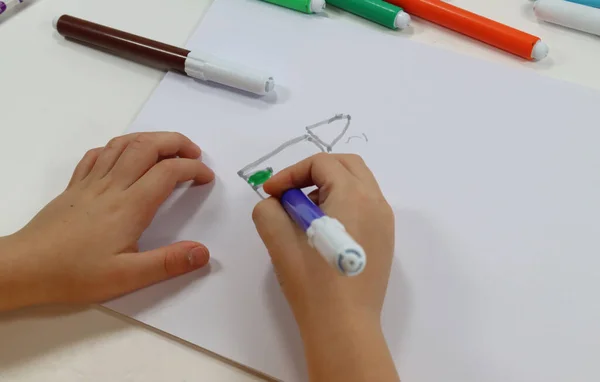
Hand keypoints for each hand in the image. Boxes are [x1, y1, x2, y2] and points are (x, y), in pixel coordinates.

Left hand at [0, 132, 213, 310]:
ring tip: (166, 147)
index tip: (206, 177)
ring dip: (150, 138)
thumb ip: (168, 263)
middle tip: (194, 152)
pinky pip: (98, 154)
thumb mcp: (127, 277)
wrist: (25, 267)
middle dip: (176, 142)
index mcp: (130, 205)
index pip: (168, 172)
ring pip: (123, 144)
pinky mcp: (75, 186)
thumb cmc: (75, 273)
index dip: (193, 168)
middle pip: (147, 146)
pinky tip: (124, 156)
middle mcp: (112, 186)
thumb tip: (203, 252)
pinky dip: (118, 147)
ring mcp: (91, 182)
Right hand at [252, 153, 398, 380]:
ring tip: (303, 213)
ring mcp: (384, 222)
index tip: (270, 193)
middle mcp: (376, 202)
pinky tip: (322, 230)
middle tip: (289, 193)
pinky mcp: (384, 240)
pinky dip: (342, 204)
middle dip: (313, 172)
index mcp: (354, 195)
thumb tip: (278, 203)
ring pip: (357, 184)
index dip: (290, 173)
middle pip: (346, 165)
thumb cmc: (312, 281)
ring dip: (328, 187)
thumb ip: (269, 208)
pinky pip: (364, 206)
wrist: (344, 326)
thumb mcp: (279, 239)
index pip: (321, 163)